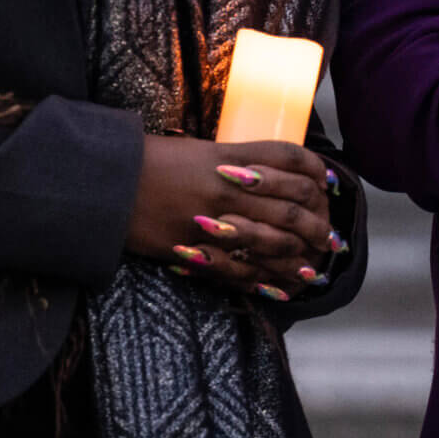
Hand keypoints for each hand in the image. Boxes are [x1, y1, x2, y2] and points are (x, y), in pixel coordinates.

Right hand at [126, 136, 340, 300]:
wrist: (107, 183)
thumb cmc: (150, 163)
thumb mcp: (197, 150)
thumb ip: (234, 159)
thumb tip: (268, 172)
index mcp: (230, 156)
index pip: (288, 158)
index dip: (315, 172)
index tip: (328, 184)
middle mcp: (227, 186)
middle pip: (290, 204)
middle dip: (316, 224)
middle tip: (331, 237)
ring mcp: (212, 219)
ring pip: (273, 240)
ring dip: (299, 257)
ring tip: (315, 268)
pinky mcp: (194, 248)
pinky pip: (239, 269)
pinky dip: (264, 280)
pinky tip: (280, 287)